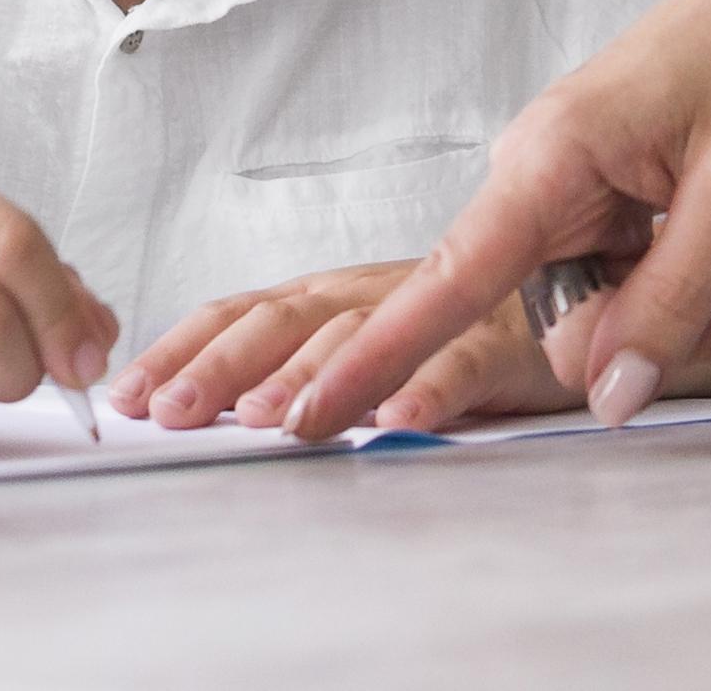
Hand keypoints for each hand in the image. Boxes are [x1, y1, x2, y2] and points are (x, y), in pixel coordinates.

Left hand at [107, 260, 570, 433]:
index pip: (244, 314)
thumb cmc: (464, 323)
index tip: (128, 394)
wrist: (582, 287)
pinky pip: (463, 363)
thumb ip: (307, 365)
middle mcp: (372, 293)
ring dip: (312, 378)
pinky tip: (397, 424)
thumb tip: (219, 408)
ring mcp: (435, 312)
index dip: (185, 348)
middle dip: (221, 367)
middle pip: (285, 322)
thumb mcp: (373, 340)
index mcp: (335, 294)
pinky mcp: (503, 341)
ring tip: (272, 422)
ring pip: (364, 338)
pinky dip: (428, 389)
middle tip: (171, 413)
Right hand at [283, 0, 710, 440]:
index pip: (450, 279)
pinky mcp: (603, 212)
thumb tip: (607, 403)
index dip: (384, 354)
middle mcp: (541, 185)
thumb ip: (672, 303)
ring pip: (621, 318)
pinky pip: (643, 292)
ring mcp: (571, 201)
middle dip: (686, 332)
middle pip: (578, 327)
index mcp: (548, 162)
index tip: (314, 415)